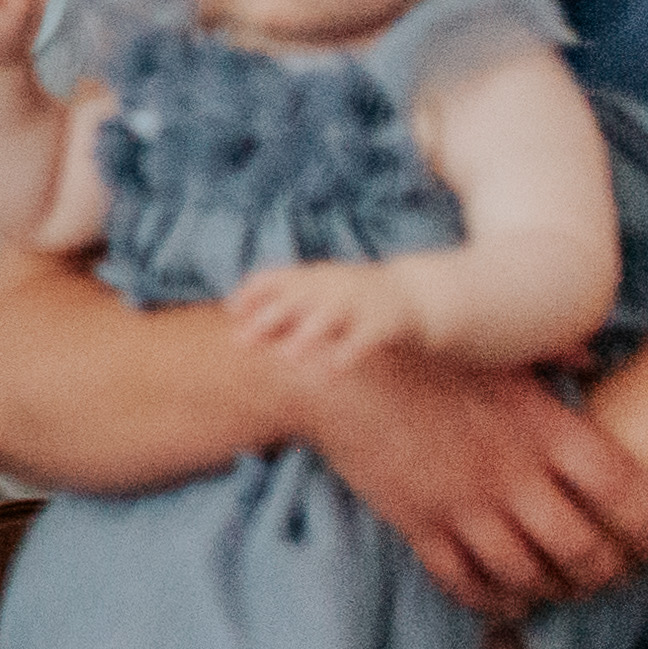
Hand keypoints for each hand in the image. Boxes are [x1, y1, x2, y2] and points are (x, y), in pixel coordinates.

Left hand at [227, 257, 421, 370]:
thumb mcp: (319, 288)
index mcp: (312, 277)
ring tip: (287, 358)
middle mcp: (332, 287)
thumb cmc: (355, 297)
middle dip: (268, 318)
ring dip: (306, 336)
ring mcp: (359, 303)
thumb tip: (228, 312)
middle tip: (242, 341)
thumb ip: (281, 300)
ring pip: (329, 318)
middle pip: (295, 299)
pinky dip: (348, 353)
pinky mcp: (384, 323)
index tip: (230, 312)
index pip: (273, 278)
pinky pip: (364, 339)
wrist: (419, 293)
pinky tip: (332, 372)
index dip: (251, 293)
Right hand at [313, 356, 647, 610]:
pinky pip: (466, 584)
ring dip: (552, 591)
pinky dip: (492, 602)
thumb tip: (589, 360)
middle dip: (606, 572)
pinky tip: (505, 599)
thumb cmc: (419, 349)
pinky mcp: (419, 526)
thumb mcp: (498, 348)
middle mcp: (512, 476)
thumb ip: (552, 358)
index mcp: (545, 429)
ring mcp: (464, 506)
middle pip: (584, 551)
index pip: (627, 493)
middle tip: (610, 572)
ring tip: (560, 588)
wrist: (335, 373)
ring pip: (529, 577)